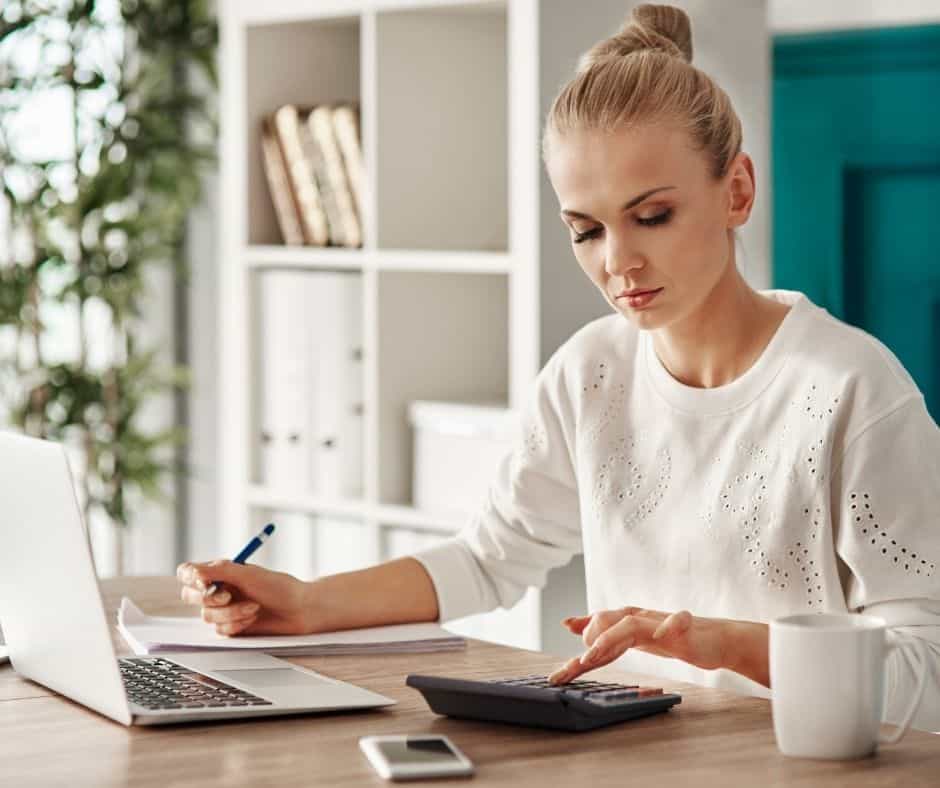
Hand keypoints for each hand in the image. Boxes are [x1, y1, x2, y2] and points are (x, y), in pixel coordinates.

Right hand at [176, 560, 314, 636]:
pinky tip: (253, 618)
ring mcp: (223, 609)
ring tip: (253, 607)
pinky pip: (219, 629)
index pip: (189, 573)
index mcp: (221, 572)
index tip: (204, 582)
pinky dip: (236, 623)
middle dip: (209, 598)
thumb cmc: (278, 587)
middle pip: (190, 596)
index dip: (190, 578)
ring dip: (231, 612)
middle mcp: (218, 589)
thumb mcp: (249, 574)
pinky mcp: (230, 627)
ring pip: (206, 615)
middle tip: (228, 596)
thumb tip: (192, 572)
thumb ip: (219, 571)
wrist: (299, 610)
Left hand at [549, 606, 767, 685]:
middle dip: (589, 639)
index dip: (582, 632)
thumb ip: (610, 634)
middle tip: (578, 664)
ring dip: (610, 636)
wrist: (719, 639)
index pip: (601, 624)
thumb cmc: (678, 639)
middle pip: (609, 620)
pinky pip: (677, 622)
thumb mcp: (641, 638)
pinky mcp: (686, 628)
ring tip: (593, 654)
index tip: (565, 639)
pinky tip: (661, 635)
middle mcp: (644, 618)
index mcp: (633, 622)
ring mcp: (663, 621)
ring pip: (632, 622)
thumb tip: (575, 627)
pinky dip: (668, 626)